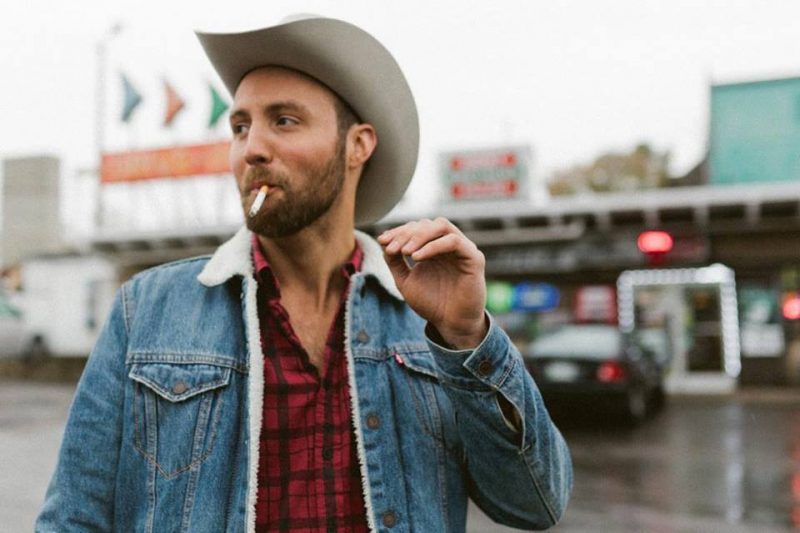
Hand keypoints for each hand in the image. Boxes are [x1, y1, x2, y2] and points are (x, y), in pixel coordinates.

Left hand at [377, 217, 487, 348]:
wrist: (450, 324)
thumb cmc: (431, 303)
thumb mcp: (406, 281)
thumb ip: (395, 262)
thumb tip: (384, 242)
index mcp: (434, 247)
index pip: (416, 228)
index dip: (398, 232)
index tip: (382, 241)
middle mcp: (449, 244)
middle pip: (427, 224)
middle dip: (406, 233)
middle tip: (392, 248)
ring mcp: (462, 249)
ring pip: (441, 226)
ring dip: (420, 235)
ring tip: (405, 252)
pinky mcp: (474, 258)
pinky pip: (454, 241)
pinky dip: (434, 245)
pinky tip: (417, 257)